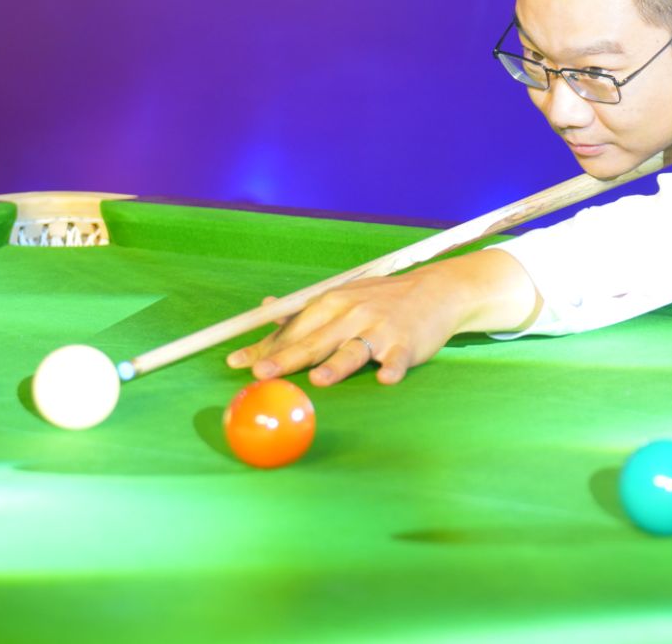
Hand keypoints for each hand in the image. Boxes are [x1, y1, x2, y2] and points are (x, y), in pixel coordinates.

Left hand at [224, 249, 537, 387]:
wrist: (436, 291)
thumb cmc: (382, 300)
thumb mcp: (343, 297)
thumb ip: (304, 310)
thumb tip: (264, 308)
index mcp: (332, 303)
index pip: (292, 328)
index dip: (263, 347)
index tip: (235, 362)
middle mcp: (353, 313)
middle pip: (314, 340)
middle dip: (286, 357)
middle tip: (261, 374)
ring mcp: (380, 329)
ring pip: (353, 349)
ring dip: (337, 365)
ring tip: (319, 380)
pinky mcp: (406, 343)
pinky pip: (397, 358)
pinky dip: (393, 368)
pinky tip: (386, 379)